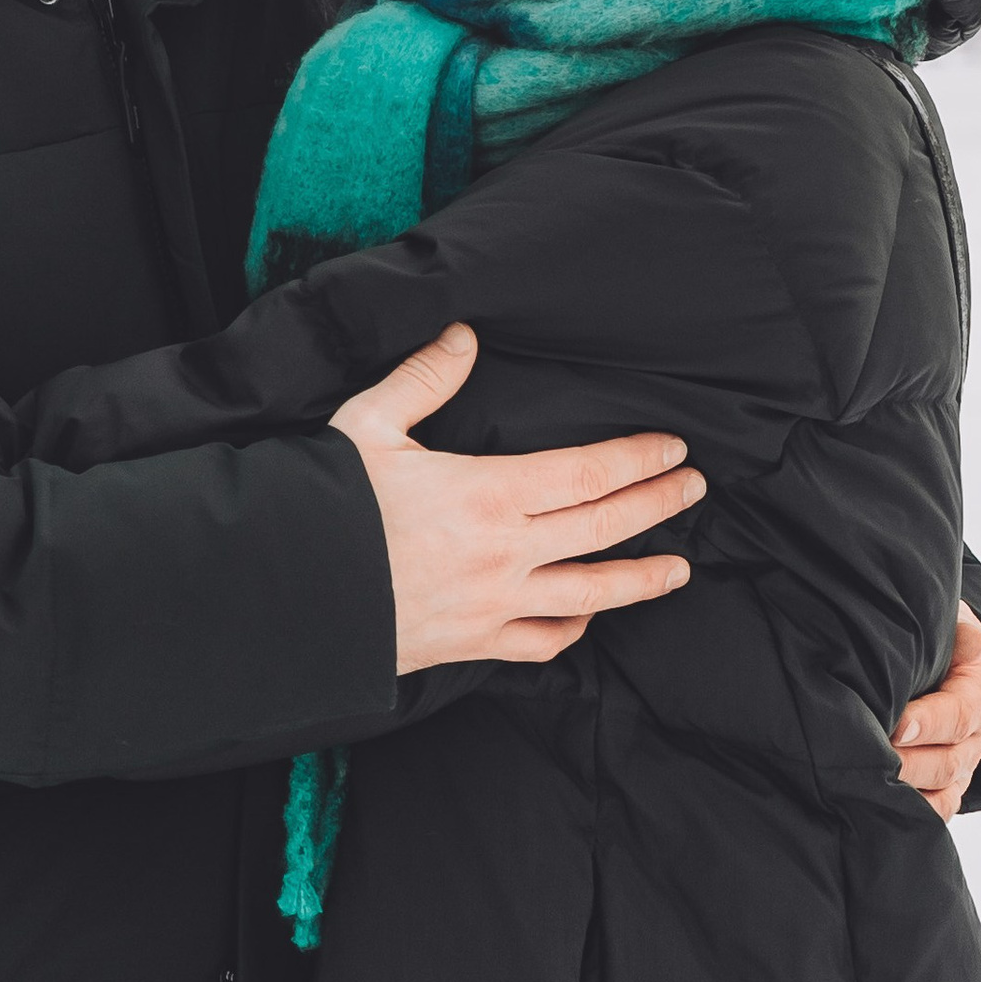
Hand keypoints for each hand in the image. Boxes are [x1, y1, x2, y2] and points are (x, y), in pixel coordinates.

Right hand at [330, 324, 702, 675]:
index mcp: (487, 493)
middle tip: (694, 488)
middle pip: (604, 527)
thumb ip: (423, 379)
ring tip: (679, 569)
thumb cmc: (325, 507)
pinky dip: (574, 628)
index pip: (588, 473)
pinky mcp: (472, 645)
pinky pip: (542, 642)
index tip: (672, 448)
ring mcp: (494, 606)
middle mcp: (504, 553)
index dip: (638, 460)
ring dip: (641, 579)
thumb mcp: (367, 426)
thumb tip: (464, 336)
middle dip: (658, 505)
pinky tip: (588, 615)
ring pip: (590, 593)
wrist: (286, 594)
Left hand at [892, 604, 980, 818]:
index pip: (960, 714)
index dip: (930, 723)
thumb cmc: (930, 633)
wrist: (938, 653)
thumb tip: (882, 627)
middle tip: (871, 759)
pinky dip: (914, 814)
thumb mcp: (938, 620)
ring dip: (908, 792)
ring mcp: (963, 763)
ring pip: (944, 792)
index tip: (897, 727)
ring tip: (870, 786)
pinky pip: (938, 810)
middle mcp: (977, 733)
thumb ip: (923, 627)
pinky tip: (882, 808)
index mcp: (978, 689)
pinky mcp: (947, 785)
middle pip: (950, 761)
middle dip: (909, 763)